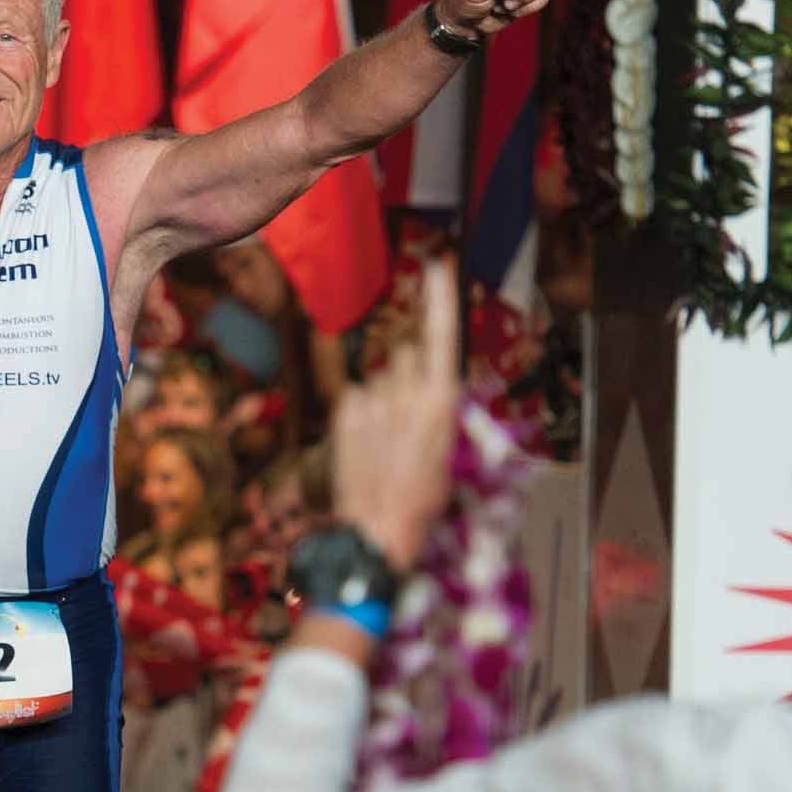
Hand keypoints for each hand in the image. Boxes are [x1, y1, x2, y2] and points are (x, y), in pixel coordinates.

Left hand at [330, 258, 458, 571]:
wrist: (379, 526)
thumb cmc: (422, 496)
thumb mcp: (446, 448)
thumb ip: (433, 407)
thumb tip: (424, 388)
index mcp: (441, 401)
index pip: (442, 336)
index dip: (441, 298)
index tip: (439, 265)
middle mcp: (407, 392)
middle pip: (405, 357)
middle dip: (406, 375)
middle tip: (406, 417)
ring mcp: (373, 399)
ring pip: (379, 379)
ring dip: (382, 399)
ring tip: (384, 440)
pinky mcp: (345, 410)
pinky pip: (355, 397)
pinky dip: (359, 413)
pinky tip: (365, 443)